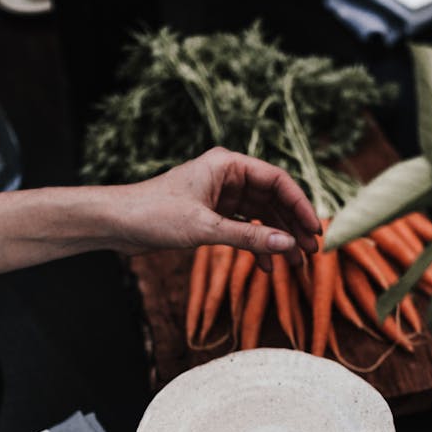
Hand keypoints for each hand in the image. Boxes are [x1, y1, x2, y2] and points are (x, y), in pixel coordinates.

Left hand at [111, 147, 320, 268]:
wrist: (117, 223)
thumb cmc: (154, 214)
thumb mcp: (205, 229)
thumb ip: (248, 239)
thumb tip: (287, 245)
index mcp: (227, 165)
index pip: (276, 181)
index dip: (299, 205)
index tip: (314, 230)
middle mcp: (227, 176)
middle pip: (272, 199)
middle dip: (291, 226)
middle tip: (310, 252)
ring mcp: (220, 195)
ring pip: (261, 216)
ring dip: (277, 238)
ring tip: (295, 263)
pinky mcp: (211, 214)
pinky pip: (244, 228)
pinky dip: (256, 245)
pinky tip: (266, 266)